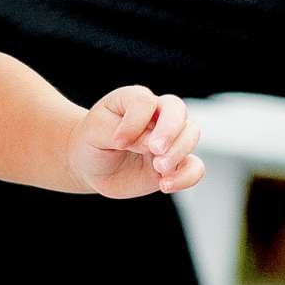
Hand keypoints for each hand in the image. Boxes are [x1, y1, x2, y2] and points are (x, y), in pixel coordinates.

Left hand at [68, 84, 204, 199]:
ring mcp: (169, 139)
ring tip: (158, 169)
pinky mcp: (174, 163)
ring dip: (178, 153)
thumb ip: (123, 134)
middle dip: (169, 132)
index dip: (135, 121)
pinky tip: (165, 185)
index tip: (117, 141)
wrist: (90, 165)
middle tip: (154, 150)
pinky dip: (186, 177)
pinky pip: (195, 167)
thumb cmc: (92, 141)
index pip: (145, 101)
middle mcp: (157, 115)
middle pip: (178, 111)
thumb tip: (152, 144)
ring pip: (191, 135)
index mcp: (135, 100)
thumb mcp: (96, 133)